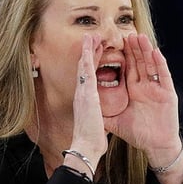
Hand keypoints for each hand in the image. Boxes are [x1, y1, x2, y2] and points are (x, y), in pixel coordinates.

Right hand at [69, 34, 108, 163]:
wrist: (85, 147)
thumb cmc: (91, 139)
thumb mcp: (95, 123)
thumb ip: (97, 116)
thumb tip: (101, 116)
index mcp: (85, 101)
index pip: (88, 78)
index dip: (91, 64)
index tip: (94, 53)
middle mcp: (81, 94)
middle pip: (84, 68)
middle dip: (88, 53)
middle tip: (91, 38)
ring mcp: (82, 93)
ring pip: (84, 66)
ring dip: (87, 50)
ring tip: (90, 36)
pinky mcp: (86, 94)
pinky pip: (87, 72)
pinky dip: (87, 58)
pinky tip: (89, 46)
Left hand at [104, 33, 181, 161]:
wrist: (156, 146)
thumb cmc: (138, 134)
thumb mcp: (116, 122)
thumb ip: (103, 113)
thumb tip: (85, 109)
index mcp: (134, 90)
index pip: (126, 68)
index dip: (121, 55)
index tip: (113, 43)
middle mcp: (145, 87)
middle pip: (139, 63)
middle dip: (133, 48)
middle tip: (126, 33)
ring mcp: (157, 89)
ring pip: (151, 65)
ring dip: (146, 51)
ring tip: (140, 37)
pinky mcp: (168, 95)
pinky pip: (164, 76)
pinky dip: (160, 64)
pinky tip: (156, 52)